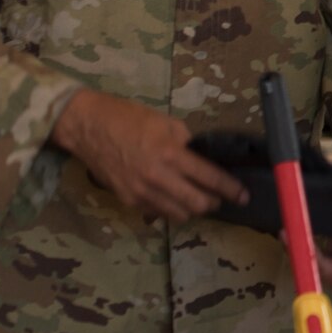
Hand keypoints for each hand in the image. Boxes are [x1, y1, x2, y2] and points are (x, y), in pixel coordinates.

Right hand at [50, 89, 245, 223]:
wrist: (88, 126)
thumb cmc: (128, 118)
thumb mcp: (165, 122)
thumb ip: (186, 143)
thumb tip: (201, 159)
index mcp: (171, 154)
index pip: (210, 179)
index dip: (231, 190)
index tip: (243, 196)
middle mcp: (158, 178)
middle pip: (198, 205)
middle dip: (213, 203)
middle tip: (219, 198)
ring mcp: (142, 192)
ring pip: (179, 214)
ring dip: (192, 209)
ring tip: (196, 199)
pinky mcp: (128, 200)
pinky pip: (157, 212)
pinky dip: (169, 209)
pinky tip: (171, 198)